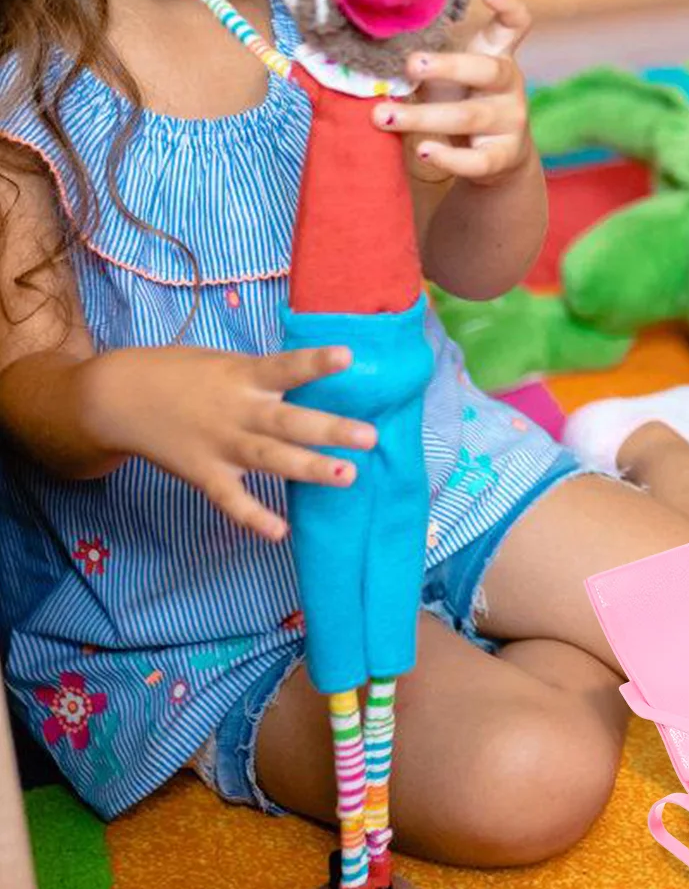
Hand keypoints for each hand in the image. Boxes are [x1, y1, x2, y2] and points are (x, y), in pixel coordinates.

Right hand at [81, 345, 374, 541]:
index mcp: (244, 376)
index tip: (348, 356)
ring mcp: (222, 445)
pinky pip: (232, 500)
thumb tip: (312, 378)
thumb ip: (264, 376)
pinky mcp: (204, 474)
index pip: (285, 367)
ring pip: (271, 460)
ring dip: (309, 469)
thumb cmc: (183, 374)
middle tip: (369, 437)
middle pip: (288, 422)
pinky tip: (280, 532)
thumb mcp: (225, 362)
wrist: (120, 398)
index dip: (315, 362)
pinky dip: (253, 517)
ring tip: (348, 475)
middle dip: (329, 430)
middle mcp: (237, 411)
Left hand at [375, 0, 534, 185]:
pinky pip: (477, 161)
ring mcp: (510, 122)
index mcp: (497, 56)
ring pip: (468, 117)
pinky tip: (423, 151)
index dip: (508, 5)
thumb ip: (425, 59)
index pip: (515, 25)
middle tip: (411, 64)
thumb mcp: (450, 75)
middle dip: (449, 66)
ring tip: (383, 117)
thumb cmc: (462, 102)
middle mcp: (509, 86)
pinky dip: (449, 158)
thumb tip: (363, 40)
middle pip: (487, 70)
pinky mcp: (503, 156)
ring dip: (422, 116)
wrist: (496, 159)